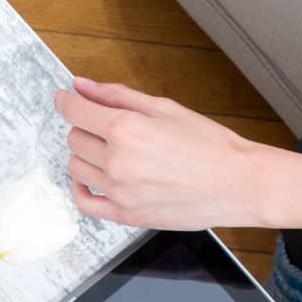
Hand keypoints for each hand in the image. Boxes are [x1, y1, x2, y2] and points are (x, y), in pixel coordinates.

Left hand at [52, 76, 266, 229]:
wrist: (236, 182)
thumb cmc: (209, 145)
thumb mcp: (165, 108)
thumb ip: (118, 96)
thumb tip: (83, 86)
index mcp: (127, 129)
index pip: (75, 112)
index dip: (66, 101)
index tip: (65, 98)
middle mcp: (117, 161)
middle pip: (74, 139)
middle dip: (86, 128)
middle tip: (108, 126)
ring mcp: (119, 191)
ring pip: (76, 169)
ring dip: (87, 156)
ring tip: (112, 152)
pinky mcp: (126, 215)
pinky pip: (84, 203)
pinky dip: (82, 190)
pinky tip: (96, 179)